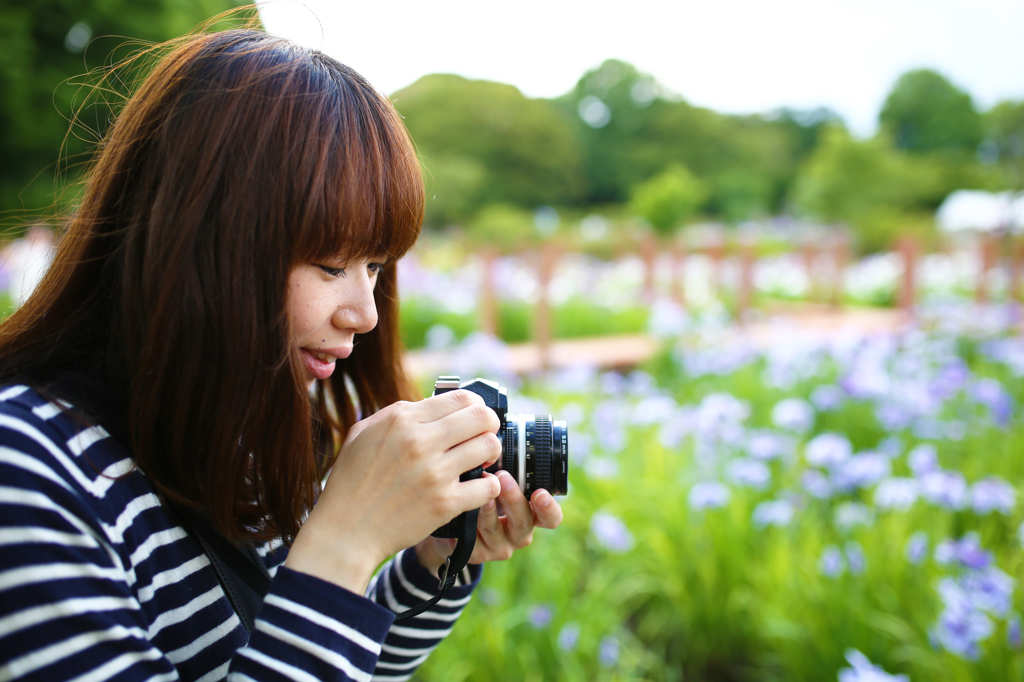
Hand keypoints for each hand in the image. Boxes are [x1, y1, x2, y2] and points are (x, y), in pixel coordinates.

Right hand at [286, 390, 501, 593]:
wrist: (345, 531)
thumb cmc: (352, 482)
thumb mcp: (364, 433)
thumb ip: (398, 414)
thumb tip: (432, 405)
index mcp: (402, 419)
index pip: (461, 397)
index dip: (476, 406)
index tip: (475, 418)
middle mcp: (420, 441)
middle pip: (482, 417)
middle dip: (490, 425)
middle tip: (484, 437)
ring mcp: (434, 472)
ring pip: (490, 447)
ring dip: (491, 454)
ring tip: (481, 462)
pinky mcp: (444, 503)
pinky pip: (488, 486)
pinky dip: (489, 486)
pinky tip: (478, 488)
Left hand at [414, 470, 562, 576]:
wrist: (453, 525)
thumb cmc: (480, 492)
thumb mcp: (497, 479)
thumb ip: (506, 466)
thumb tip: (500, 434)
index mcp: (531, 513)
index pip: (550, 517)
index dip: (549, 507)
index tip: (541, 493)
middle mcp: (519, 531)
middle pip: (525, 521)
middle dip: (514, 499)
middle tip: (503, 479)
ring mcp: (498, 544)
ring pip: (496, 530)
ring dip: (487, 508)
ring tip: (478, 488)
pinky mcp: (476, 554)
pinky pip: (474, 539)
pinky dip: (469, 520)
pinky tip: (463, 507)